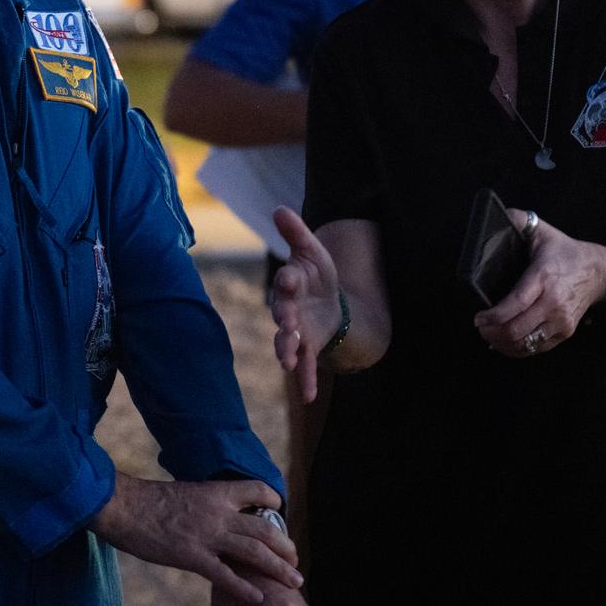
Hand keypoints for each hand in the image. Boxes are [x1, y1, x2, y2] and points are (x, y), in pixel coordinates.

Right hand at [90, 474, 299, 604]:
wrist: (123, 506)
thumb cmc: (149, 501)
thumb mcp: (185, 493)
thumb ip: (205, 504)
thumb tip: (214, 511)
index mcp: (216, 493)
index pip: (257, 491)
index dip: (273, 502)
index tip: (279, 513)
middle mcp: (218, 513)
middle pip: (264, 530)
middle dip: (285, 547)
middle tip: (294, 561)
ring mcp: (207, 536)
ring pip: (254, 553)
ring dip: (277, 569)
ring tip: (293, 581)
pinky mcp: (192, 557)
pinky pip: (225, 576)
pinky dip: (244, 589)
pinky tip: (258, 599)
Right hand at [269, 206, 341, 402]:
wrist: (326, 298)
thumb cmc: (315, 272)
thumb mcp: (312, 250)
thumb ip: (295, 232)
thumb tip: (279, 208)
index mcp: (290, 284)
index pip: (287, 282)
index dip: (288, 280)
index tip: (290, 278)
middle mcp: (288, 310)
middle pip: (283, 316)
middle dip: (285, 321)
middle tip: (287, 325)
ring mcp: (296, 331)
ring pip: (287, 343)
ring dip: (287, 352)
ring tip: (287, 362)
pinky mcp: (308, 347)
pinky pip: (305, 365)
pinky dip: (305, 380)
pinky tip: (309, 396)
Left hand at [474, 210, 605, 356]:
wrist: (600, 273)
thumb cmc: (566, 253)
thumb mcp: (544, 231)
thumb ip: (520, 220)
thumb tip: (501, 214)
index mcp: (543, 278)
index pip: (514, 305)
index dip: (493, 317)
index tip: (479, 317)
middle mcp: (553, 303)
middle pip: (517, 330)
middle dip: (491, 332)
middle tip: (480, 326)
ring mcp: (561, 321)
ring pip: (526, 344)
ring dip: (502, 343)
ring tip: (490, 334)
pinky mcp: (565, 332)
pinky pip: (537, 349)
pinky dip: (518, 349)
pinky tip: (506, 342)